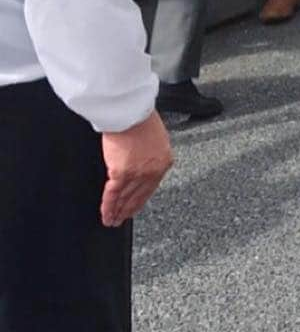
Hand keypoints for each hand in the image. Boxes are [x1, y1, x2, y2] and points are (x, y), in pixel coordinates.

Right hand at [100, 112, 173, 227]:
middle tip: (122, 220)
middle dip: (129, 210)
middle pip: (139, 196)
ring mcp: (137, 173)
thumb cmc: (140, 118)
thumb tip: (142, 161)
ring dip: (118, 212)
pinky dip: (108, 206)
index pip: (151, 187)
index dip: (141, 200)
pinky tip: (106, 214)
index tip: (135, 208)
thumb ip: (150, 154)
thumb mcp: (155, 138)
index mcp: (163, 161)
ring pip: (126, 198)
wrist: (131, 111)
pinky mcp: (121, 172)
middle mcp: (152, 170)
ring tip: (112, 220)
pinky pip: (113, 194)